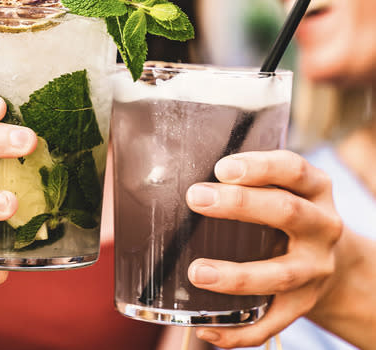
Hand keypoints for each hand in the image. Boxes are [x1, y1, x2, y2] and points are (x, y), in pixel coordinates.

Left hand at [185, 150, 342, 347]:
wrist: (332, 262)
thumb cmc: (283, 214)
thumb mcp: (279, 188)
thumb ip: (241, 180)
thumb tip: (165, 175)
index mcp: (314, 190)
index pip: (293, 170)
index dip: (259, 166)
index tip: (221, 167)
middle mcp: (322, 228)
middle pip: (286, 212)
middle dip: (240, 204)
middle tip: (195, 198)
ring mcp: (315, 270)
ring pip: (280, 275)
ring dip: (237, 276)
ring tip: (197, 272)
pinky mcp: (303, 305)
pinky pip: (272, 324)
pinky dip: (239, 332)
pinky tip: (207, 329)